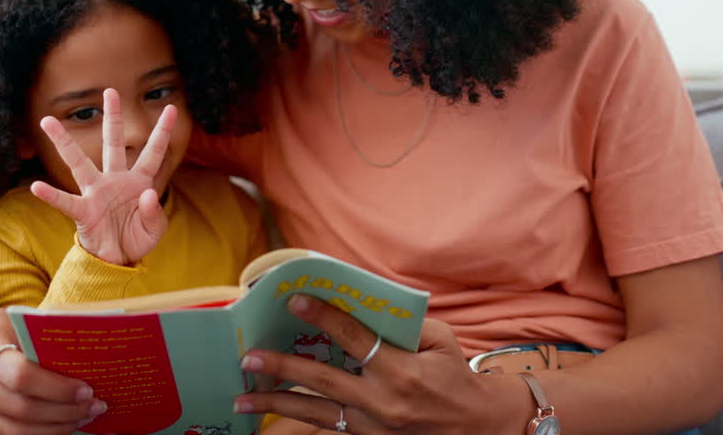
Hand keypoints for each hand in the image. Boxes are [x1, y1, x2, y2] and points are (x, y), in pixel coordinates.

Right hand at [0, 303, 105, 433]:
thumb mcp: (18, 325)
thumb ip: (43, 347)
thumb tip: (89, 369)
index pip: (21, 376)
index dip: (57, 388)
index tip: (87, 390)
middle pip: (20, 409)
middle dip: (63, 413)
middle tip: (94, 408)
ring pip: (12, 432)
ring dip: (53, 430)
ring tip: (81, 419)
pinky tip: (57, 426)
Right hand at [29, 88, 175, 265]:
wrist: (117, 261)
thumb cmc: (136, 239)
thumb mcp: (154, 228)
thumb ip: (154, 212)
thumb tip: (147, 194)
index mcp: (138, 181)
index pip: (153, 152)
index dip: (162, 131)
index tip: (172, 108)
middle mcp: (115, 180)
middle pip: (113, 143)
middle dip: (112, 117)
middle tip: (110, 91)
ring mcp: (97, 194)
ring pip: (79, 163)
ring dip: (64, 143)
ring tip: (48, 121)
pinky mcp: (84, 212)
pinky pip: (65, 201)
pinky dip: (51, 196)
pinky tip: (36, 186)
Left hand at [233, 294, 525, 433]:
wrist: (478, 428)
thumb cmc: (456, 377)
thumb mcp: (442, 341)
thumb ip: (404, 323)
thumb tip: (362, 301)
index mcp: (403, 371)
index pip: (355, 339)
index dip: (324, 317)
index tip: (295, 300)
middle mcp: (383, 402)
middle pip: (323, 382)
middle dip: (283, 367)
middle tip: (250, 356)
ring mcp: (374, 428)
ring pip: (316, 414)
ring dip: (277, 404)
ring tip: (243, 396)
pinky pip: (328, 430)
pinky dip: (299, 423)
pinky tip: (271, 418)